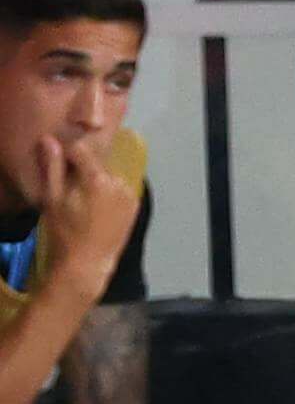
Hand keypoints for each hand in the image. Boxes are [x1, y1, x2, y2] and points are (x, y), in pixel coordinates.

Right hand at [34, 133, 140, 298]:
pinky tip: (98, 209)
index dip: (68, 156)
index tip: (61, 169)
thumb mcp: (52, 199)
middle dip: (83, 170)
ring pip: (109, 175)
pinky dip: (109, 192)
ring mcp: (130, 193)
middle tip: (71, 189)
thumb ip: (53, 168)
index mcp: (97, 179)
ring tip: (85, 202)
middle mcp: (119, 182)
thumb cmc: (65, 232)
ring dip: (97, 180)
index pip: (82, 150)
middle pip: (97, 163)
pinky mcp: (135, 204)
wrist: (88, 262)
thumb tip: (50, 140)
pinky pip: (119, 189)